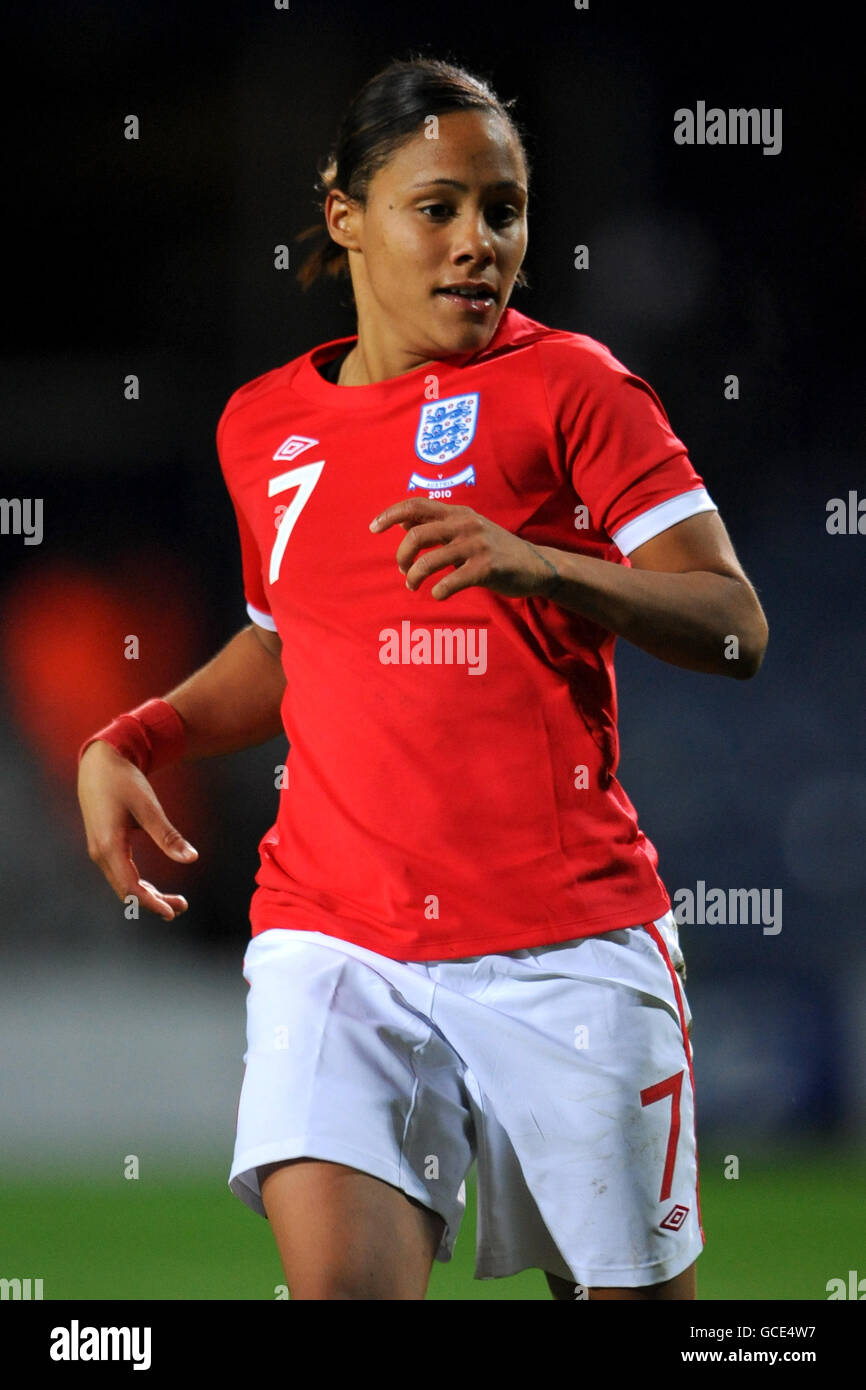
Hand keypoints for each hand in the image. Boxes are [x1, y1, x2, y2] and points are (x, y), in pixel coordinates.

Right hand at [77, 740, 197, 920]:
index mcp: (109, 846)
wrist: (100, 762)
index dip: (151, 903)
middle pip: (126, 890)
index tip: (172, 912)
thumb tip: (192, 859)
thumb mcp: (148, 807)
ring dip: (146, 894)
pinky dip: (137, 883)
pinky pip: (119, 872)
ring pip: (122, 883)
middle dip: (153, 902)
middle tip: (181, 907)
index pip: (131, 887)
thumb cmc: (124, 781)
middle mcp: (100, 852)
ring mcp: (99, 849)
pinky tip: (153, 888)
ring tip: (173, 901)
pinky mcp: (103, 844)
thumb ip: (168, 836)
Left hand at [369, 498, 557, 600]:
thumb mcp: (465, 529)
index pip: (416, 505)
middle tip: (402, 571)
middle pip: (416, 534)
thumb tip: (402, 520)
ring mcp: (477, 545)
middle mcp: (465, 524)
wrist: (536, 565)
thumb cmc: (494, 549)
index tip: (373, 528)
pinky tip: (439, 594)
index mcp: (457, 512)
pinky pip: (451, 582)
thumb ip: (436, 525)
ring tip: (414, 586)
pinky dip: (439, 591)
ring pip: (430, 560)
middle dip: (401, 556)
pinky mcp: (487, 568)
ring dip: (414, 577)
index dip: (390, 515)